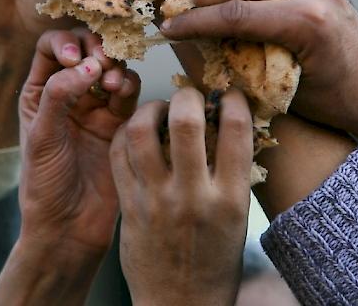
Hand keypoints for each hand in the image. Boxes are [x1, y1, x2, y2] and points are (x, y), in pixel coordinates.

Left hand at [0, 28, 139, 305]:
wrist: (70, 226)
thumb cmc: (45, 185)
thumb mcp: (42, 137)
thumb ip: (59, 96)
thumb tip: (87, 66)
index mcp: (40, 92)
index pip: (51, 46)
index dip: (65, 42)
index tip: (75, 58)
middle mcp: (69, 94)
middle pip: (86, 49)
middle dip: (95, 48)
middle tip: (101, 62)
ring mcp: (96, 107)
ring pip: (111, 68)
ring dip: (114, 68)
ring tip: (111, 85)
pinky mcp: (120, 123)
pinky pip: (129, 93)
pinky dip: (128, 86)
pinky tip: (122, 95)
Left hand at [110, 87, 251, 305]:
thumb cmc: (214, 263)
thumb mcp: (237, 220)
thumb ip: (231, 175)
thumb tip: (226, 127)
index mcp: (230, 198)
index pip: (237, 130)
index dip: (233, 100)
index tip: (228, 95)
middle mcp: (193, 196)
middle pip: (186, 122)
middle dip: (187, 96)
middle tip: (188, 96)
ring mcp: (156, 201)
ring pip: (142, 133)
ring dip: (150, 109)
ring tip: (158, 109)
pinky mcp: (129, 207)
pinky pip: (119, 155)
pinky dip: (126, 134)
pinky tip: (136, 132)